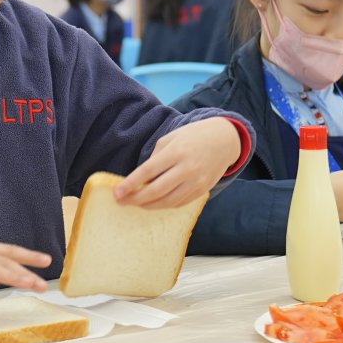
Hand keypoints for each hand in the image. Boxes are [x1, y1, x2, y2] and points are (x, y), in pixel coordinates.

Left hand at [116, 118, 240, 208]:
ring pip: (168, 201)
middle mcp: (187, 169)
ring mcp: (197, 182)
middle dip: (136, 199)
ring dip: (149, 205)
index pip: (148, 171)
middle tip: (122, 201)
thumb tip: (141, 179)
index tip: (117, 193)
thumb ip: (155, 158)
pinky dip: (165, 205)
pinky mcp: (203, 190)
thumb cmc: (193, 137)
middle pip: (157, 190)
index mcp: (176, 152)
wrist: (225, 140)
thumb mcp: (171, 139)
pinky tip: (155, 202)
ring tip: (136, 203)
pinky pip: (180, 203)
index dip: (131, 184)